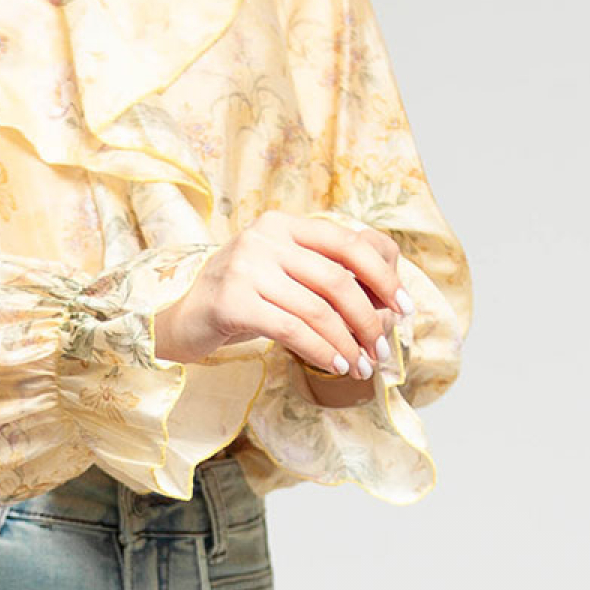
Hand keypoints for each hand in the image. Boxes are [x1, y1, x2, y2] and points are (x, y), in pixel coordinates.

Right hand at [152, 211, 408, 377]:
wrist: (183, 317)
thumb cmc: (246, 298)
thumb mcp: (284, 273)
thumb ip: (325, 274)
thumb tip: (389, 302)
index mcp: (283, 224)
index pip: (348, 242)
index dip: (384, 276)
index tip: (406, 307)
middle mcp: (263, 237)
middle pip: (337, 280)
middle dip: (369, 320)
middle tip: (381, 350)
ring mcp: (244, 267)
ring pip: (317, 309)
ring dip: (347, 343)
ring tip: (360, 366)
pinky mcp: (231, 301)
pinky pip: (292, 329)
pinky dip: (321, 351)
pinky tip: (335, 365)